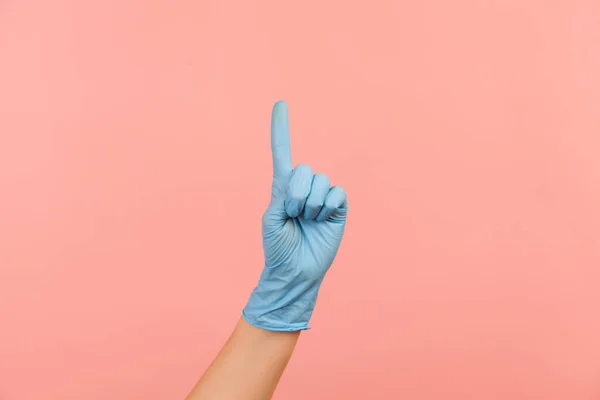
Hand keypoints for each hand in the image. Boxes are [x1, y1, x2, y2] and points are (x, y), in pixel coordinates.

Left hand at [242, 100, 347, 330]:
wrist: (295, 272)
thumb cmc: (278, 248)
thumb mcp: (271, 218)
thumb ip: (282, 193)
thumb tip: (300, 178)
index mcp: (283, 187)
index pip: (282, 153)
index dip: (281, 129)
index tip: (280, 103)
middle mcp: (304, 188)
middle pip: (305, 170)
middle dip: (297, 195)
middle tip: (294, 216)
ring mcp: (322, 198)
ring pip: (322, 181)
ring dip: (312, 205)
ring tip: (308, 222)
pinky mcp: (338, 208)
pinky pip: (338, 193)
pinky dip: (329, 207)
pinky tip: (323, 220)